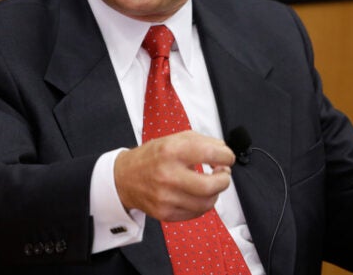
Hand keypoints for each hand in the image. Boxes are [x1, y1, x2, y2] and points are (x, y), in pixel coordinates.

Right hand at [114, 130, 234, 221]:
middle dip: (224, 179)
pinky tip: (197, 194)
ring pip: (206, 203)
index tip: (227, 157)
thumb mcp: (175, 139)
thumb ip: (203, 142)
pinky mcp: (165, 213)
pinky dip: (202, 204)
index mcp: (171, 150)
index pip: (211, 154)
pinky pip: (195, 213)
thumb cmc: (153, 156)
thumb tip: (224, 152)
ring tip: (210, 184)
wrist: (125, 177)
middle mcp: (168, 174)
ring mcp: (165, 197)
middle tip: (223, 174)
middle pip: (211, 185)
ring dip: (215, 193)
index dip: (226, 156)